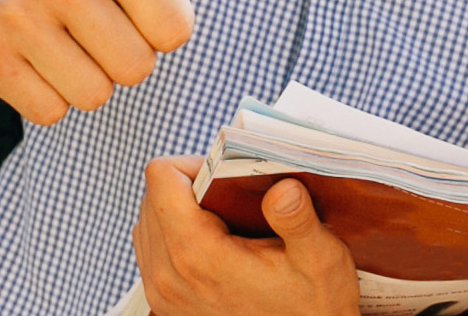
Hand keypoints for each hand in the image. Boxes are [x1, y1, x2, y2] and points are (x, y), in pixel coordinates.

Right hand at [0, 0, 256, 123]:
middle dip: (121, 57)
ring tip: (62, 42)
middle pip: (135, 68)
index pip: (176, 31)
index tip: (129, 4)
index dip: (157, 27)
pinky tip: (31, 59)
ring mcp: (14, 11)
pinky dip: (46, 97)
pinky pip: (48, 111)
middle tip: (92, 26)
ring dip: (84, 80)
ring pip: (92, 95)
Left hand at [133, 158, 356, 315]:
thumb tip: (282, 187)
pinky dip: (173, 238)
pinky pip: (150, 251)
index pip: (160, 177)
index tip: (227, 177)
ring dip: (177, 212)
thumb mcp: (320, 259)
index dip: (193, 165)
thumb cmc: (312, 305)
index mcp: (197, 254)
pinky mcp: (163, 304)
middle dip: (187, 187)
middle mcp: (167, 274)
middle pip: (151, 197)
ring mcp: (161, 293)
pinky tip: (212, 245)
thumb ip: (298, 219)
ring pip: (146, 223)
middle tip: (231, 198)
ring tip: (222, 222)